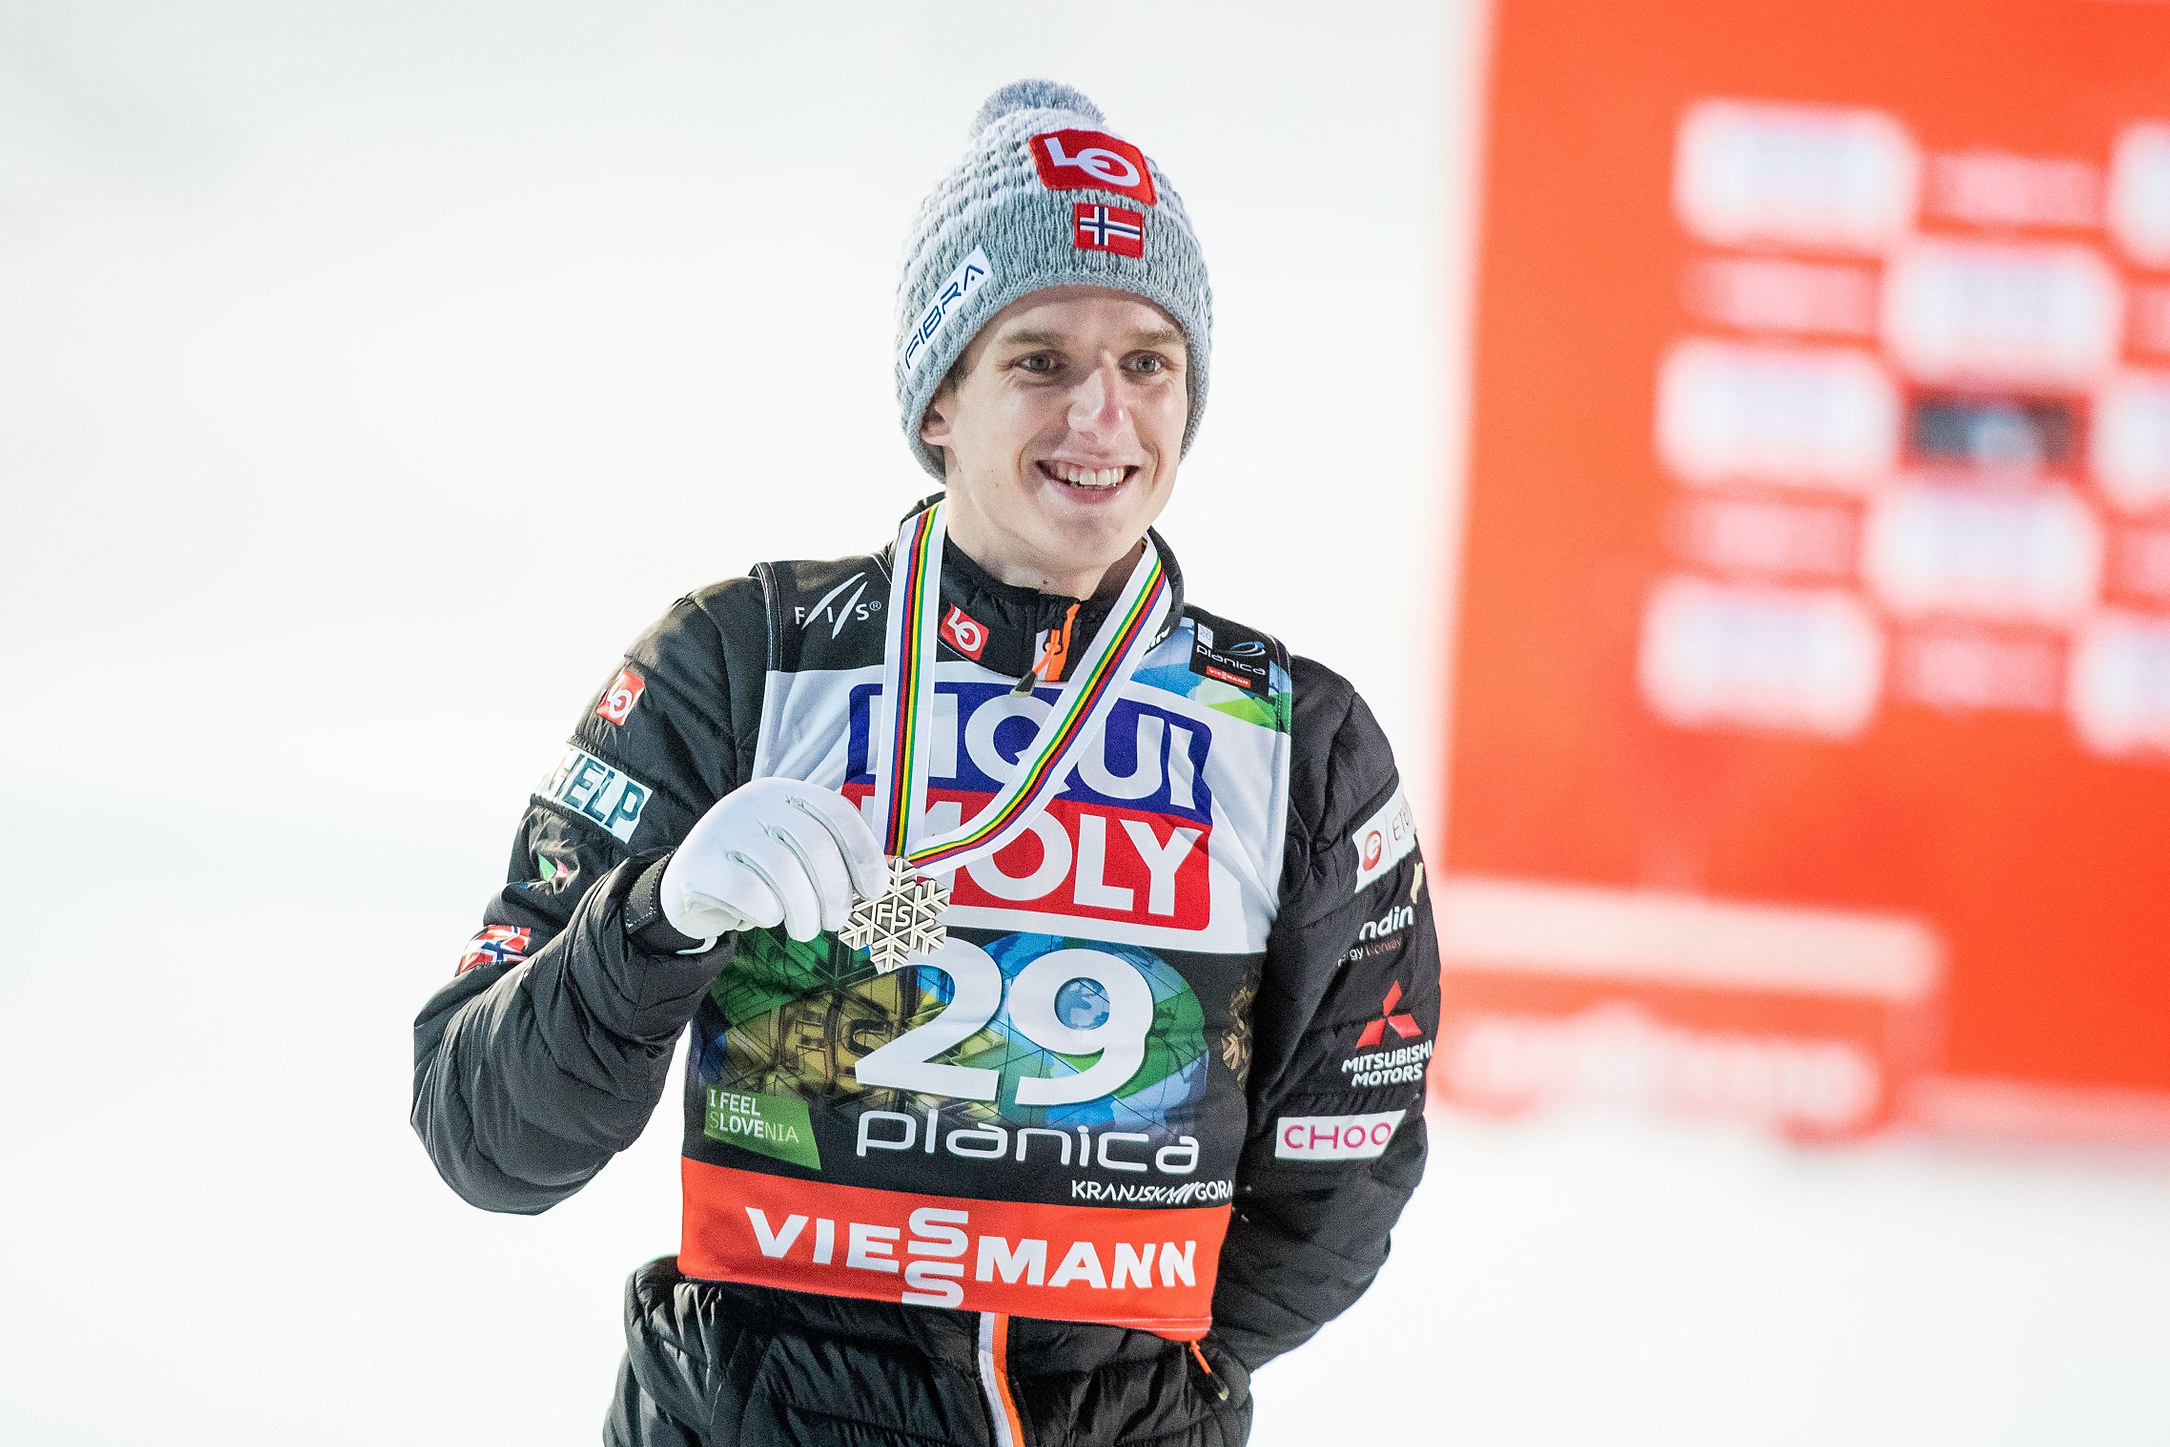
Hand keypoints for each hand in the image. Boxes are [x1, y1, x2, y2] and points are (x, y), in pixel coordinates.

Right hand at [660, 777, 885, 941]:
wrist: (688, 887)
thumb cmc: (757, 873)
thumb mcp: (793, 851)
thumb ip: (830, 855)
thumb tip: (876, 885)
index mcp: (784, 793)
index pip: (837, 812)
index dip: (863, 853)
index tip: (874, 891)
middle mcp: (752, 802)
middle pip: (814, 845)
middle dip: (835, 893)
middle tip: (835, 921)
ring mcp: (721, 830)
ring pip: (783, 872)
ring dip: (805, 912)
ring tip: (805, 928)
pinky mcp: (697, 865)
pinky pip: (748, 894)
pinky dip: (766, 914)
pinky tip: (764, 917)